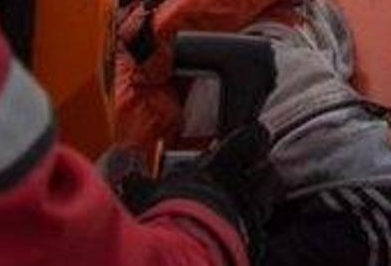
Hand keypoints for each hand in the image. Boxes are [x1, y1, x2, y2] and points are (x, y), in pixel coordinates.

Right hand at [119, 123, 277, 262]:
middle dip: (262, 174)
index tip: (254, 137)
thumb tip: (123, 166)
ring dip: (259, 202)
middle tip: (252, 175)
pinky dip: (251, 230)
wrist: (184, 255)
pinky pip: (258, 231)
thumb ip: (138, 181)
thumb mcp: (146, 193)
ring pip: (267, 202)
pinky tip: (239, 233)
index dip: (255, 137)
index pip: (252, 138)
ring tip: (245, 205)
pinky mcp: (252, 242)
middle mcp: (241, 188)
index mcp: (220, 166)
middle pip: (268, 173)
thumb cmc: (166, 217)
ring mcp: (249, 215)